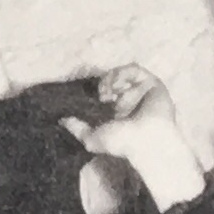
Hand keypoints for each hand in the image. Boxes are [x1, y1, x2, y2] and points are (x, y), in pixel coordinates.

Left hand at [63, 63, 205, 210]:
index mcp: (117, 112)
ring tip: (106, 91)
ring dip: (110, 79)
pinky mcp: (152, 84)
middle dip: (101, 84)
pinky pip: (135, 70)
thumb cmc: (123, 143)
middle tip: (99, 94)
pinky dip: (122, 73)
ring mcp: (141, 91)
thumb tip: (62, 121)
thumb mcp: (92, 138)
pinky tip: (115, 85)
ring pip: (121, 74)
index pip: (102, 93)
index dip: (92, 90)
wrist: (146, 141)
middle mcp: (129, 100)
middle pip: (111, 81)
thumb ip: (77, 129)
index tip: (85, 96)